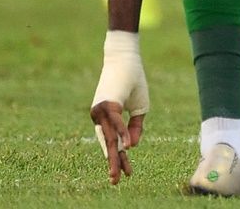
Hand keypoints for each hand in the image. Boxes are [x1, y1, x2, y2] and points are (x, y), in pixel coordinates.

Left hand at [91, 33, 148, 185]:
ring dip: (116, 155)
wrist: (126, 58)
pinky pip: (115, 122)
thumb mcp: (139, 108)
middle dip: (113, 163)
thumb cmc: (132, 81)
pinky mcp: (107, 103)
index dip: (120, 158)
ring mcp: (101, 110)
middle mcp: (100, 116)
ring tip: (117, 172)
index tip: (126, 174)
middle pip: (108, 144)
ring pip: (110, 138)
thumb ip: (135, 128)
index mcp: (106, 118)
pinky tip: (127, 147)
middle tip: (114, 181)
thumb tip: (132, 146)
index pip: (113, 143)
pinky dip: (121, 134)